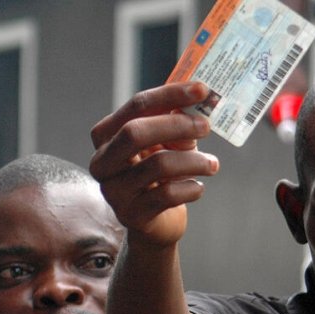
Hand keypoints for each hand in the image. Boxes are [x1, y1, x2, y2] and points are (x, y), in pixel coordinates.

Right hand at [89, 82, 219, 247]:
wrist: (155, 221)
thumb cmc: (159, 173)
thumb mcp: (164, 143)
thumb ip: (174, 123)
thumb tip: (199, 107)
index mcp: (106, 136)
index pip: (136, 106)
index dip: (170, 95)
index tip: (202, 90)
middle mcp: (102, 162)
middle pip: (135, 132)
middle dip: (176, 125)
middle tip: (205, 127)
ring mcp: (114, 191)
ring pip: (158, 165)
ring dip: (194, 161)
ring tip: (211, 164)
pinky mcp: (131, 215)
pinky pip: (167, 195)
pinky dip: (191, 188)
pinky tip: (197, 187)